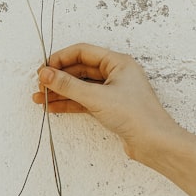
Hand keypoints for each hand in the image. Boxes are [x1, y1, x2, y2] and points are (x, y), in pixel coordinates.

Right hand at [33, 43, 182, 161]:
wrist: (154, 143)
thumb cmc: (135, 115)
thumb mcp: (97, 97)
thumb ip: (68, 85)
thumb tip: (46, 74)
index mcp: (118, 62)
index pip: (83, 52)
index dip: (61, 59)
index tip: (44, 69)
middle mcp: (116, 74)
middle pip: (80, 69)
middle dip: (59, 77)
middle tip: (40, 86)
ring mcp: (113, 91)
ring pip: (81, 86)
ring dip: (61, 92)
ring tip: (40, 98)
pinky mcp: (110, 108)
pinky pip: (85, 100)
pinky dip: (70, 103)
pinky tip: (54, 107)